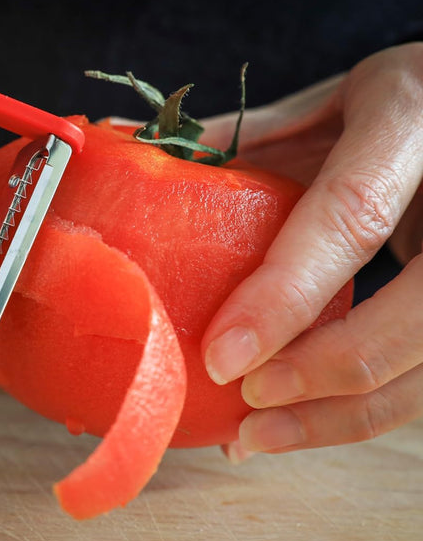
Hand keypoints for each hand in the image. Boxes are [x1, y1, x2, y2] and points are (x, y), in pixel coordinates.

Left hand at [200, 43, 422, 458]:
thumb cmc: (398, 102)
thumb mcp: (330, 104)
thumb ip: (253, 140)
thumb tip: (144, 154)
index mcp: (408, 124)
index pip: (349, 217)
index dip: (286, 294)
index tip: (221, 356)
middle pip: (411, 316)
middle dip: (320, 373)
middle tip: (244, 404)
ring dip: (340, 415)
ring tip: (258, 438)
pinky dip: (361, 409)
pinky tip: (302, 422)